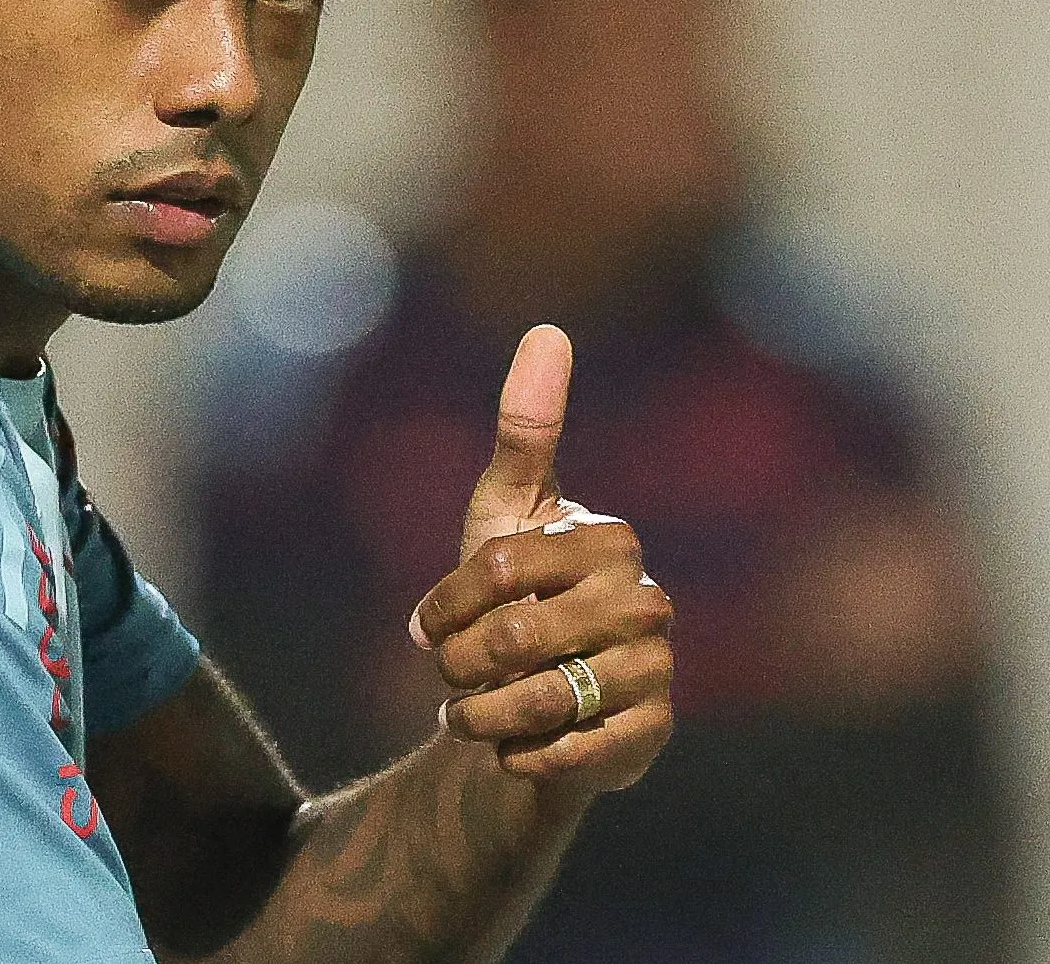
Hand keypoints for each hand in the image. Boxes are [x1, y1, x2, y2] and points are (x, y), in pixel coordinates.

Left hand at [410, 326, 673, 795]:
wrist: (531, 699)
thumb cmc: (512, 595)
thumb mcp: (504, 511)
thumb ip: (526, 427)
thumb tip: (548, 329)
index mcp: (609, 540)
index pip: (497, 567)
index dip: (445, 605)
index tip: (424, 627)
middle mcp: (648, 602)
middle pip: (515, 635)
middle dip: (461, 663)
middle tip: (450, 675)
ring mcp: (659, 670)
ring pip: (541, 697)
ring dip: (483, 714)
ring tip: (471, 712)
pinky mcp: (653, 734)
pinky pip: (570, 752)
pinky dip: (520, 754)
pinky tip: (511, 746)